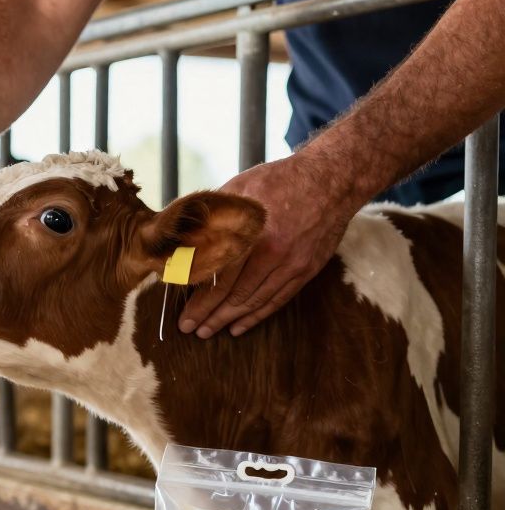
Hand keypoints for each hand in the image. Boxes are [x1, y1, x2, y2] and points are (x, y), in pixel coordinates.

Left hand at [179, 154, 361, 337]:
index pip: (220, 276)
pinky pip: (278, 299)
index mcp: (253, 232)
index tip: (182, 313)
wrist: (332, 178)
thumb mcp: (238, 189)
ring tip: (208, 331)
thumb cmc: (277, 180)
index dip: (199, 299)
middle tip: (189, 329)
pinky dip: (256, 315)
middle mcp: (274, 252)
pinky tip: (239, 326)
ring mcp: (294, 263)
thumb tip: (178, 245)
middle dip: (209, 315)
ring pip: (256, 300)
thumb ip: (210, 219)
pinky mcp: (307, 270)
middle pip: (235, 294)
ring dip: (229, 319)